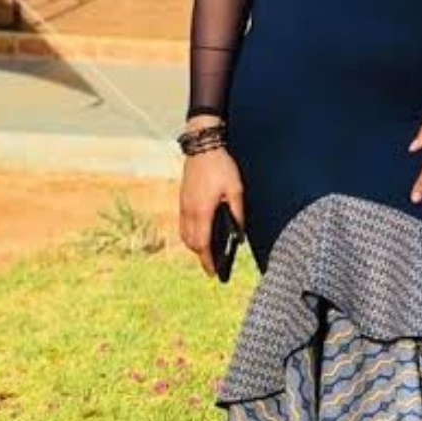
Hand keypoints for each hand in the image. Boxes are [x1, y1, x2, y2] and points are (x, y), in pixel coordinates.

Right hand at [179, 143, 244, 277]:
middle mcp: (189, 211)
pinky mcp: (182, 199)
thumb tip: (238, 233)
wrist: (203, 147)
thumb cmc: (221, 167)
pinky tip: (201, 234)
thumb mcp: (236, 190)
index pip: (203, 244)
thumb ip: (237, 212)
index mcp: (202, 211)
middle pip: (192, 243)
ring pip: (185, 235)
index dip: (208, 261)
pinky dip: (190, 234)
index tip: (213, 273)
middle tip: (214, 265)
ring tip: (208, 252)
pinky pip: (183, 224)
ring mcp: (183, 205)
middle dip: (202, 256)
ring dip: (195, 246)